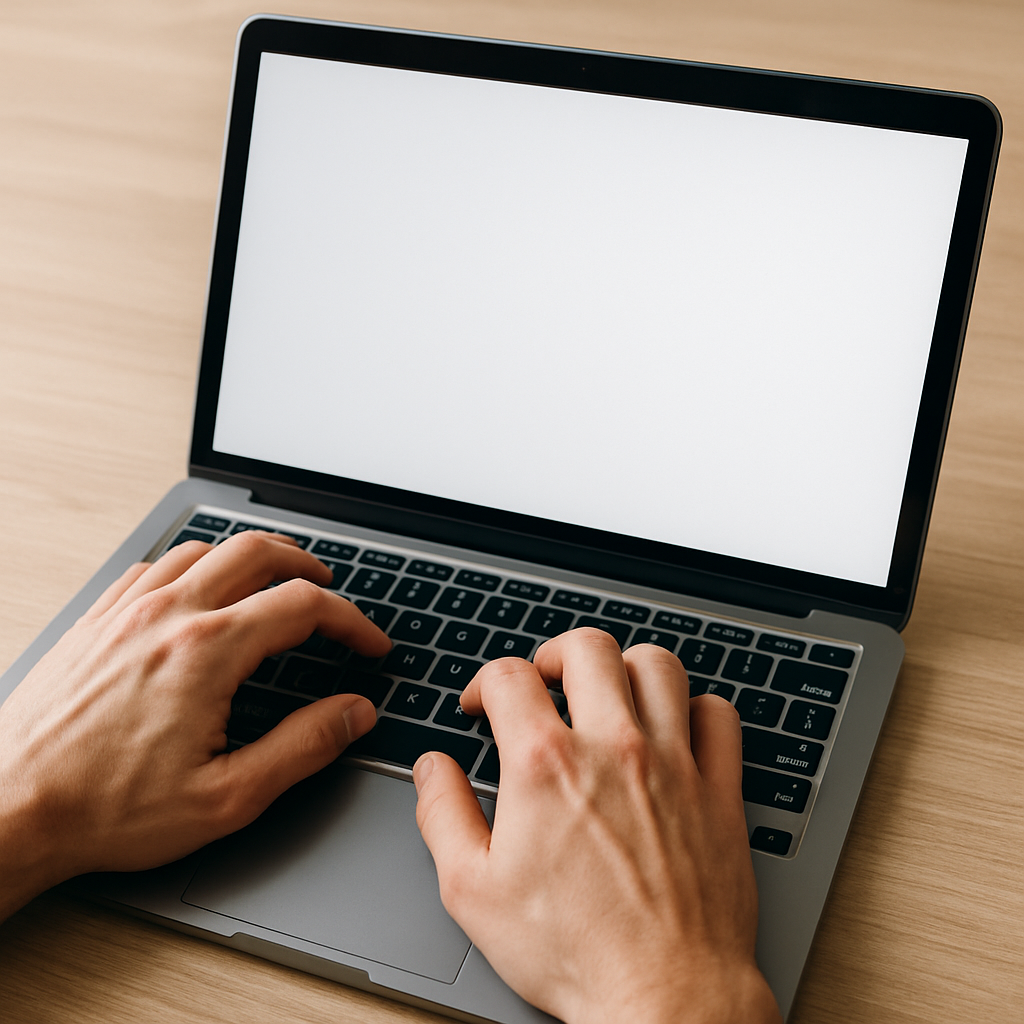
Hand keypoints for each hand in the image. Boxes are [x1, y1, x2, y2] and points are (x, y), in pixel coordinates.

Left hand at [0, 531, 389, 920]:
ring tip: (273, 578)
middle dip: (307, 565)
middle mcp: (167, 615)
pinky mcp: (94, 620)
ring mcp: (125, 611)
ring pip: (204, 548)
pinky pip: (153, 565)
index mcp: (207, 651)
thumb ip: (303, 747)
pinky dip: (192, 565)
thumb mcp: (226, 796)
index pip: (303, 604)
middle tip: (329, 588)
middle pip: (257, 552)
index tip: (368, 643)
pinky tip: (196, 589)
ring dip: (250, 556)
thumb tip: (353, 714)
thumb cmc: (105, 811)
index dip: (351, 619)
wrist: (8, 811)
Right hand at [413, 629, 781, 1023]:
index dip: (482, 682)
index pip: (507, 676)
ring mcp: (673, 763)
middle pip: (586, 648)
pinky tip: (676, 728)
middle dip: (554, 654)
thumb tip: (433, 769)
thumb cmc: (572, 952)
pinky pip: (719, 716)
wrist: (663, 998)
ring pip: (657, 666)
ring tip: (609, 691)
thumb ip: (443, 815)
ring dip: (626, 667)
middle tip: (545, 680)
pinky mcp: (719, 790)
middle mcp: (612, 747)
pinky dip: (696, 709)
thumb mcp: (472, 892)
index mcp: (545, 765)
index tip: (481, 705)